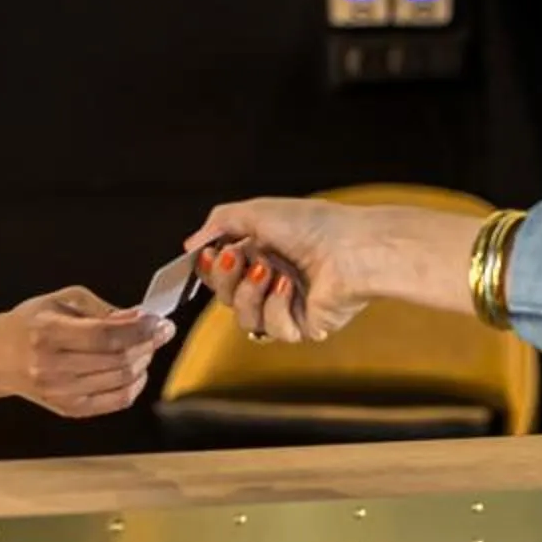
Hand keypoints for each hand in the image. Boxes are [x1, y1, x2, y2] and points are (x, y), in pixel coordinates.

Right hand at [0, 288, 170, 417]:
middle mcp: (53, 368)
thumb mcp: (62, 301)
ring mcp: (61, 393)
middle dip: (147, 343)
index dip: (140, 329)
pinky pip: (116, 401)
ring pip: (122, 380)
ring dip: (143, 360)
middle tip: (158, 331)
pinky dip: (135, 384)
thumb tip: (139, 319)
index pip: (106, 336)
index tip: (160, 322)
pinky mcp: (70, 409)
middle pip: (118, 360)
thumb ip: (103, 309)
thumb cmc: (31, 323)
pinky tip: (136, 369)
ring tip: (145, 345)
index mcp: (48, 334)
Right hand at [180, 198, 476, 343]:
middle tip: (237, 257)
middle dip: (225, 278)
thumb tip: (190, 245)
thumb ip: (220, 223)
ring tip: (270, 271)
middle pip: (224, 296)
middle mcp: (271, 281)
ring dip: (249, 293)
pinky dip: (276, 307)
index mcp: (260, 253)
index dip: (208, 268)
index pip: (219, 271)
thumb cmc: (312, 225)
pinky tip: (290, 288)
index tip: (205, 254)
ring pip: (244, 317)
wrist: (351, 248)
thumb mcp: (257, 212)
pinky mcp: (302, 327)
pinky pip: (272, 330)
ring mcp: (286, 306)